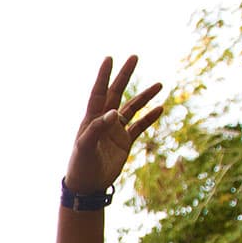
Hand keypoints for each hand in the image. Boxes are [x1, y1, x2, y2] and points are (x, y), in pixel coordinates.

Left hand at [65, 55, 164, 193]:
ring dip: (144, 96)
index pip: (99, 92)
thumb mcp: (85, 146)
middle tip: (134, 57)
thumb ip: (97, 128)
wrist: (87, 185)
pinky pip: (139, 126)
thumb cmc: (81, 165)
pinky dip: (149, 118)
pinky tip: (160, 108)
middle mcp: (104, 120)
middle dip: (125, 75)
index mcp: (92, 118)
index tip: (110, 58)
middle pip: (116, 93)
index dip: (103, 75)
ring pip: (132, 108)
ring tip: (160, 84)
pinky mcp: (124, 142)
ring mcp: (115, 130)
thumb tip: (114, 112)